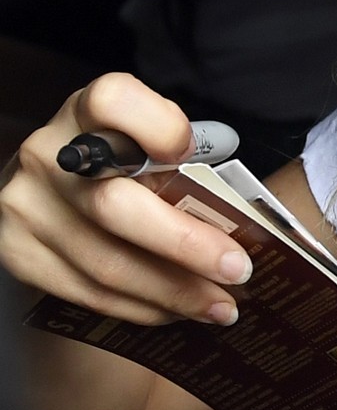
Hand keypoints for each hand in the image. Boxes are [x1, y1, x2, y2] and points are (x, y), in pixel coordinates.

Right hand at [0, 74, 251, 326]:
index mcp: (85, 112)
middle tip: (238, 269)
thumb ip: (179, 164)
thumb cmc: (121, 167)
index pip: (113, 99)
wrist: (53, 192)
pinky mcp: (20, 253)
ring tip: (222, 306)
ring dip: (174, 292)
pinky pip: (90, 293)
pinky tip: (177, 310)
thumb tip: (241, 221)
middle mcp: (48, 155)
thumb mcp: (145, 145)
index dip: (155, 124)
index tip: (188, 152)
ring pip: (107, 263)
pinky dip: (143, 307)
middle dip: (186, 245)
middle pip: (116, 206)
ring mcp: (27, 207)